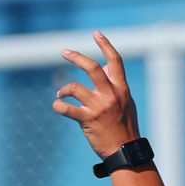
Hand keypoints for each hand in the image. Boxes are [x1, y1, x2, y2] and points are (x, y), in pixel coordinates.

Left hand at [52, 30, 139, 157]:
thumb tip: (108, 66)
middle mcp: (110, 95)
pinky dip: (58, 106)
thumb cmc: (125, 127)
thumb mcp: (126, 102)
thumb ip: (116, 84)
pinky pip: (66, 109)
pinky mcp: (88, 120)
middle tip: (64, 52)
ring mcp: (99, 107)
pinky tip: (58, 106)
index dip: (105, 44)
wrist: (125, 152)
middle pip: (92, 67)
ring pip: (74, 88)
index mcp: (121, 89)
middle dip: (76, 57)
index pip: (115, 61)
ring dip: (63, 89)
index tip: (96, 33)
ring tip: (60, 94)